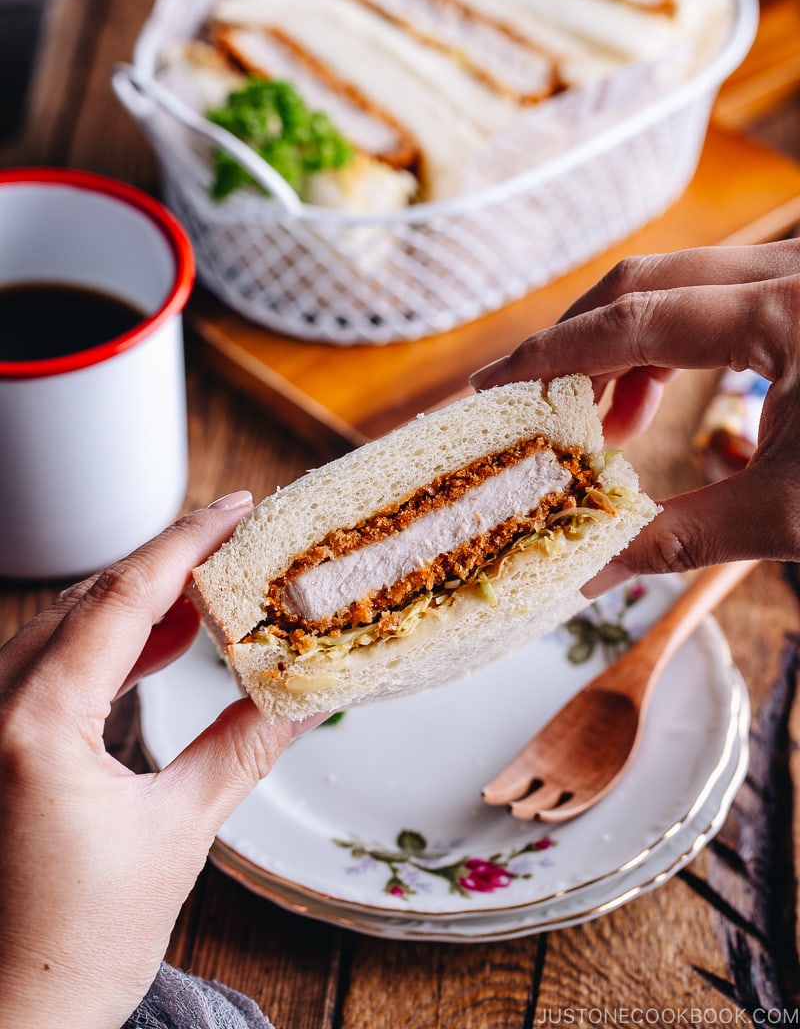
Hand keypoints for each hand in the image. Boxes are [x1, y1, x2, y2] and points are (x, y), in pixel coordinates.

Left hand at [0, 494, 315, 1028]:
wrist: (5, 1022)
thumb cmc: (75, 949)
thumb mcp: (177, 836)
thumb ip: (242, 749)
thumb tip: (307, 696)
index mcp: (36, 723)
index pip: (124, 597)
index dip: (188, 542)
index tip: (237, 507)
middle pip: (89, 600)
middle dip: (165, 564)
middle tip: (234, 541)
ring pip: (64, 628)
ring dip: (137, 605)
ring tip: (209, 590)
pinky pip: (49, 667)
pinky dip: (106, 647)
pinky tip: (158, 644)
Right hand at [470, 241, 799, 587]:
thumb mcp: (795, 512)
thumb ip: (683, 535)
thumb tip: (591, 573)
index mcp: (787, 310)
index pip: (636, 318)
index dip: (554, 354)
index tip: (492, 384)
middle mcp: (794, 269)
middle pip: (648, 280)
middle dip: (581, 343)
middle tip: (544, 410)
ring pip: (684, 281)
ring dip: (628, 343)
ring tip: (611, 422)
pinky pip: (722, 293)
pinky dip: (676, 339)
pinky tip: (667, 394)